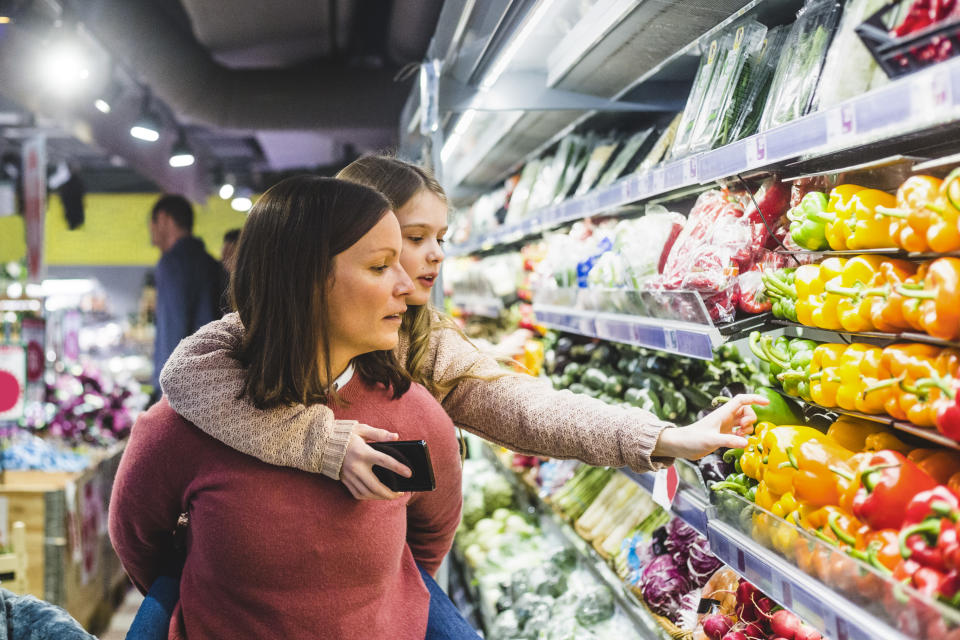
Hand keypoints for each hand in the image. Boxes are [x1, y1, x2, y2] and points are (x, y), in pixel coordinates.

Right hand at [340, 424, 411, 499]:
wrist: (322, 443)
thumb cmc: (345, 434)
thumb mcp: (362, 429)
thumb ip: (379, 434)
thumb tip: (396, 437)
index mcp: (362, 452)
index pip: (384, 461)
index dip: (398, 468)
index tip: (409, 473)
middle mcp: (356, 466)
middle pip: (376, 486)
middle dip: (390, 493)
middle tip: (401, 493)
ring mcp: (349, 476)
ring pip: (367, 493)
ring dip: (380, 497)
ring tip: (391, 495)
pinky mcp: (344, 481)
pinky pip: (358, 494)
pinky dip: (369, 497)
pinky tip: (376, 495)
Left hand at [652, 394, 768, 459]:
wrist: (681, 445)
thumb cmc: (692, 439)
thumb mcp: (711, 440)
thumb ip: (728, 441)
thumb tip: (746, 443)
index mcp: (723, 413)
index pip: (742, 400)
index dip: (755, 398)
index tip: (767, 403)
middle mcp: (725, 417)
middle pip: (746, 410)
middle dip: (751, 418)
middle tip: (743, 429)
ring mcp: (725, 426)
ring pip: (744, 421)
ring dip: (748, 428)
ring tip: (739, 437)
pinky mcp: (724, 435)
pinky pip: (740, 432)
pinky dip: (743, 436)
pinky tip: (739, 442)